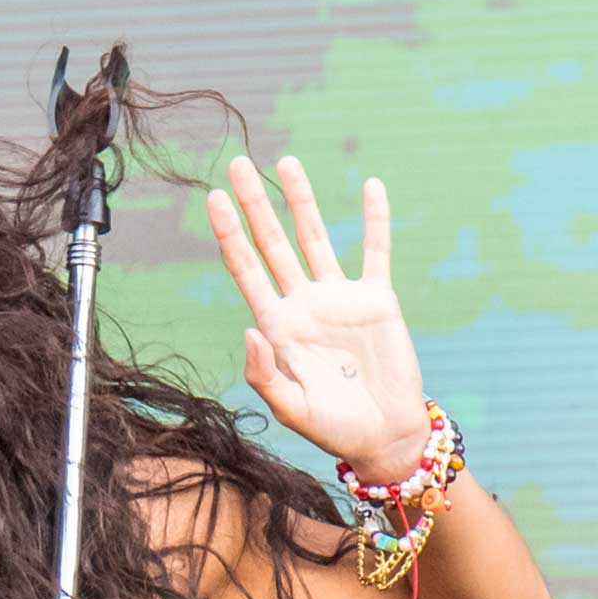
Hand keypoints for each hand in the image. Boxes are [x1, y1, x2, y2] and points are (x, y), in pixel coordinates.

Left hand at [205, 154, 434, 483]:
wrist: (384, 436)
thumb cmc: (333, 428)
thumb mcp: (291, 408)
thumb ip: (265, 374)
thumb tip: (250, 330)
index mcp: (276, 326)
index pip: (246, 269)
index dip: (230, 234)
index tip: (213, 198)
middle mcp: (303, 304)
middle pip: (273, 243)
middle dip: (256, 204)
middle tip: (238, 163)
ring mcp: (339, 298)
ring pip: (316, 237)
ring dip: (302, 200)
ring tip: (286, 162)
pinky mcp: (376, 299)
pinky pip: (375, 251)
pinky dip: (375, 219)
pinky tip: (371, 186)